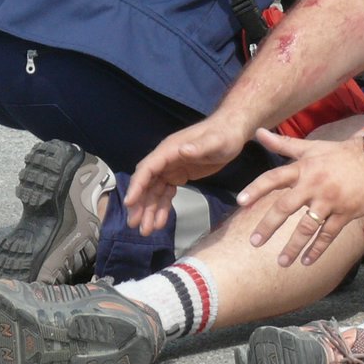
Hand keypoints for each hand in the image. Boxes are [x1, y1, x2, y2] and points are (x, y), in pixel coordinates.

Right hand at [125, 118, 245, 236]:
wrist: (233, 131)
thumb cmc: (225, 134)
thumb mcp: (215, 141)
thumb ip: (199, 146)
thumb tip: (182, 150)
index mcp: (170, 150)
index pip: (147, 168)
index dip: (137, 185)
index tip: (129, 203)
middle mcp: (166, 159)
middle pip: (146, 183)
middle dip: (140, 204)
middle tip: (135, 224)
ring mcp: (171, 168)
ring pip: (154, 191)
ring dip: (149, 210)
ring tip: (146, 231)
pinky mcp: (179, 175)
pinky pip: (166, 193)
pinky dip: (162, 207)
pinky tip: (160, 222)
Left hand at [238, 128, 363, 267]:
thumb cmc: (340, 154)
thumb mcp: (311, 147)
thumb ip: (283, 144)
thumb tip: (258, 132)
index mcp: (304, 168)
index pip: (274, 178)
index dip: (256, 189)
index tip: (240, 202)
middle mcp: (314, 184)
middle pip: (285, 207)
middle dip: (269, 226)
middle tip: (255, 242)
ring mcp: (330, 200)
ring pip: (307, 227)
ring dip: (293, 246)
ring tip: (282, 262)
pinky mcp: (346, 212)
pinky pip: (328, 234)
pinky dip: (317, 249)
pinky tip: (307, 261)